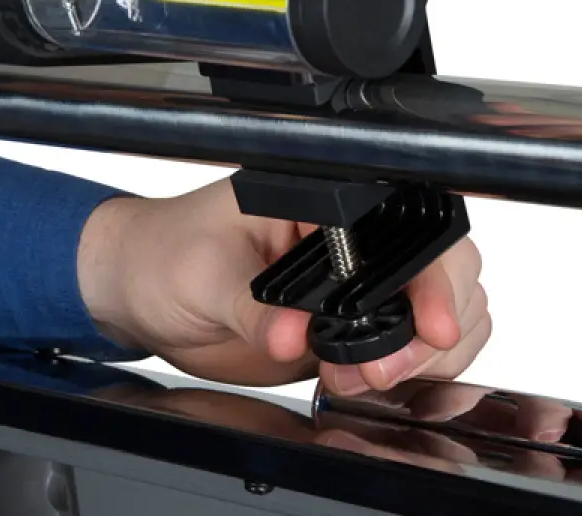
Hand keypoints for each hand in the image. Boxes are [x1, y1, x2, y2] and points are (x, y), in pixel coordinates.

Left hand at [77, 177, 489, 392]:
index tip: (430, 325)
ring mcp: (354, 282)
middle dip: (432, 327)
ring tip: (367, 378)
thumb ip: (251, 307)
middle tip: (387, 368)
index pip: (405, 226)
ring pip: (441, 311)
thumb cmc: (163, 253)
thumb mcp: (202, 275)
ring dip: (425, 356)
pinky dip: (414, 371)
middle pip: (443, 270)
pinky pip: (410, 346)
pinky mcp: (347, 325)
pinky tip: (369, 383)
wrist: (138, 290)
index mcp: (320, 198)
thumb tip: (289, 335)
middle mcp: (347, 236)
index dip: (432, 277)